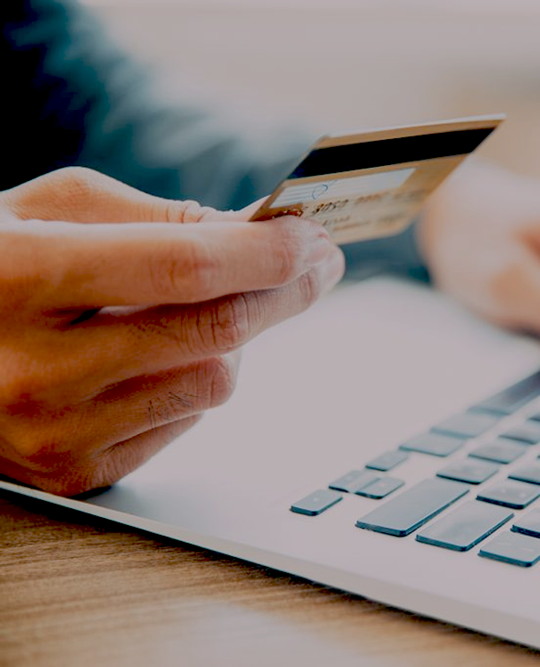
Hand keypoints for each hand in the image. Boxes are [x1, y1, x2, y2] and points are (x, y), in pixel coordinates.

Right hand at [0, 168, 342, 495]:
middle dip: (287, 290)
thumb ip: (155, 216)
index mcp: (18, 277)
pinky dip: (196, 379)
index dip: (266, 252)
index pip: (184, 267)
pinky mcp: (72, 473)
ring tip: (219, 305)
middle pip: (215, 331)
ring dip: (239, 337)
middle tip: (317, 263)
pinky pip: (186, 420)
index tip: (312, 237)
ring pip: (216, 382)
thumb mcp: (46, 209)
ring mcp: (52, 433)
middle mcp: (32, 368)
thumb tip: (257, 231)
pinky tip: (165, 353)